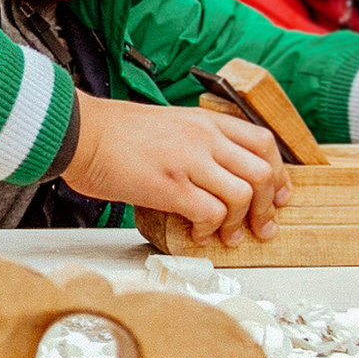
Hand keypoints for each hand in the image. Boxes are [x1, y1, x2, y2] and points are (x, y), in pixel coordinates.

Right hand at [62, 93, 291, 246]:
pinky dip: (211, 230)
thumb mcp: (168, 124)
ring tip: (227, 236)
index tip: (279, 196)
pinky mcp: (169, 186)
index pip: (263, 143)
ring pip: (243, 195)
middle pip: (263, 172)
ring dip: (241, 223)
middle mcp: (204, 138)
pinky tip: (198, 233)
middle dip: (269, 206)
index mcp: (205, 121)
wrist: (79, 131)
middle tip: (262, 227)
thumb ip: (196, 143)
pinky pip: (211, 213)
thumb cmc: (114, 132)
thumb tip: (214, 175)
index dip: (279, 174)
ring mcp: (189, 161)